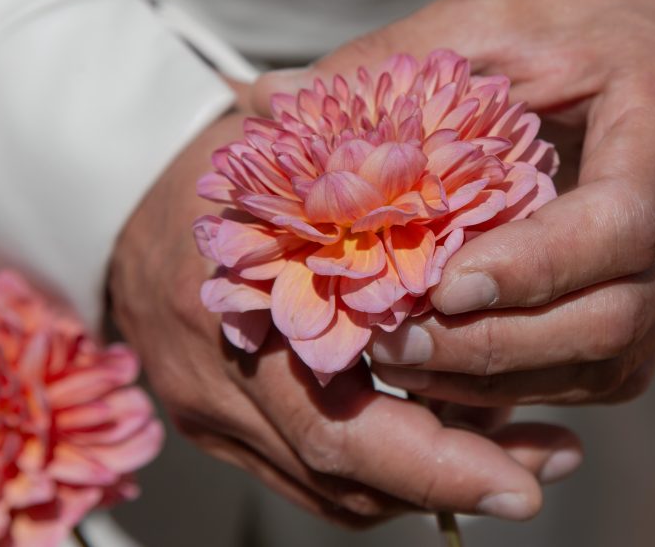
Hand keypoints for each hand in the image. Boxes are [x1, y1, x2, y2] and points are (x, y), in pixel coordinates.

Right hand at [108, 114, 582, 524]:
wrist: (113, 195)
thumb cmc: (228, 163)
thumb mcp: (306, 162)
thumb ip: (387, 207)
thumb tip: (495, 260)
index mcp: (244, 313)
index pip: (344, 425)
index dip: (440, 463)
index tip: (532, 476)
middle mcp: (222, 384)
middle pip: (343, 475)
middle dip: (452, 486)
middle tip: (542, 474)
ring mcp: (213, 416)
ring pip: (333, 492)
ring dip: (428, 484)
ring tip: (519, 455)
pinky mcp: (219, 428)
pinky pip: (310, 478)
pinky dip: (385, 471)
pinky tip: (447, 440)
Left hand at [252, 0, 654, 405]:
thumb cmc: (586, 23)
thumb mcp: (498, 16)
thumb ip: (398, 59)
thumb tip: (271, 96)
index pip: (621, 223)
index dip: (531, 268)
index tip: (437, 285)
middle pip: (614, 318)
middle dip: (495, 346)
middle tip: (390, 344)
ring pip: (610, 363)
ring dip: (501, 377)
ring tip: (401, 364)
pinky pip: (604, 371)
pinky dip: (524, 381)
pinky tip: (450, 372)